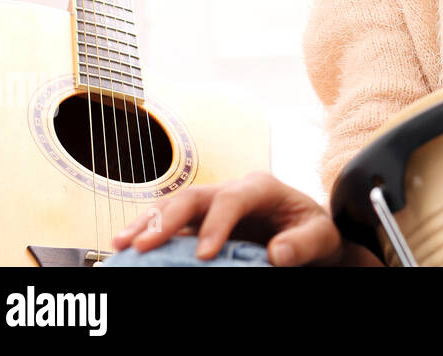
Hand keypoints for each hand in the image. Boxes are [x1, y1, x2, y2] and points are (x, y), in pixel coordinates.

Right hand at [109, 170, 382, 266]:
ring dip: (147, 223)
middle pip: (193, 196)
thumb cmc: (315, 232)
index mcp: (262, 187)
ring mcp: (213, 207)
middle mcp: (232, 192)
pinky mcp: (201, 224)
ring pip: (174, 207)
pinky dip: (150, 233)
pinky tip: (128, 248)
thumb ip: (304, 242)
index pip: (233, 198)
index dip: (216, 224)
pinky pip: (172, 226)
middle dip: (166, 218)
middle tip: (142, 245)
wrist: (308, 236)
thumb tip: (278, 254)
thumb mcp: (322, 236)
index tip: (204, 255)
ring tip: (121, 244)